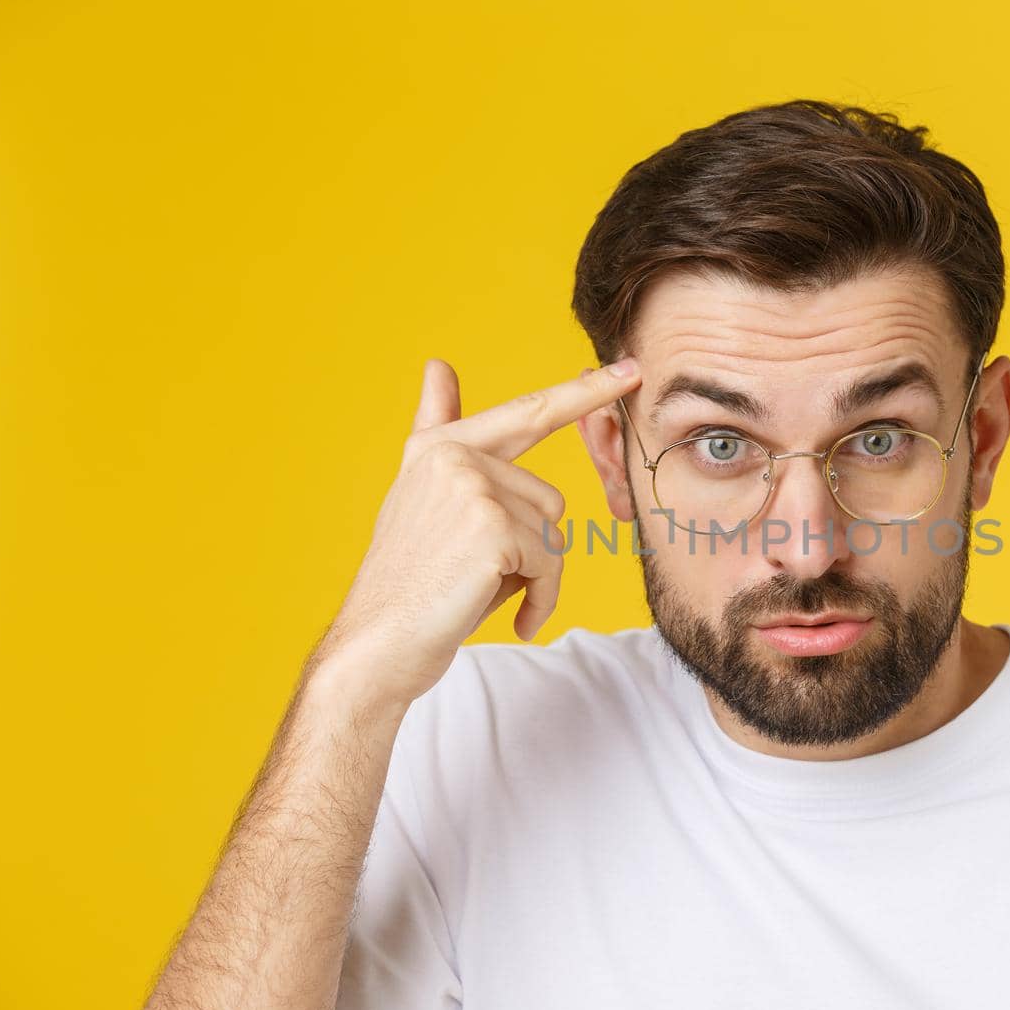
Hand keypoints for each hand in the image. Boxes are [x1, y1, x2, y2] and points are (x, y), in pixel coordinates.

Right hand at [312, 356, 641, 708]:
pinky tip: (513, 620)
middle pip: (548, 499)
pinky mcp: (491, 527)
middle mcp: (454, 456)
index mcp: (441, 446)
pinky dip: (540, 600)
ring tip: (484, 595)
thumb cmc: (410, 582)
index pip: (528, 412)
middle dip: (531, 548)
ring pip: (552, 533)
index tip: (631, 369)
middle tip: (482, 578)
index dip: (585, 391)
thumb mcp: (424, 498)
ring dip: (534, 575)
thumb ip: (444, 433)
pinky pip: (550, 564)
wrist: (378, 645)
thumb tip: (438, 364)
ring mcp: (472, 488)